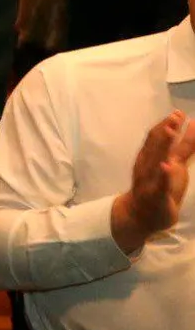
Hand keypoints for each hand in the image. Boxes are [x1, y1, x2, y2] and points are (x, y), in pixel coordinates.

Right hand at [111, 110, 194, 253]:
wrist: (140, 216)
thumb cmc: (158, 187)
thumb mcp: (173, 165)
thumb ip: (183, 147)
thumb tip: (193, 125)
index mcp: (150, 158)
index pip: (157, 138)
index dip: (167, 125)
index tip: (178, 113)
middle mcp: (147, 166)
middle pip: (156, 145)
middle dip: (165, 130)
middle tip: (176, 116)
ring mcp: (150, 180)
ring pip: (155, 160)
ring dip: (162, 145)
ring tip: (171, 131)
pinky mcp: (156, 196)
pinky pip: (159, 185)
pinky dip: (162, 175)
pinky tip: (167, 166)